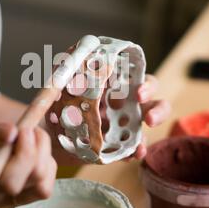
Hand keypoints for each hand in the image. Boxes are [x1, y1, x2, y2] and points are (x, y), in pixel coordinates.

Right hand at [0, 121, 56, 207]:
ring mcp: (4, 201)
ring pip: (42, 185)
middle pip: (32, 180)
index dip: (25, 152)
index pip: (10, 177)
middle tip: (27, 127)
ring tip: (29, 137)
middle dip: (38, 148)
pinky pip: (42, 187)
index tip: (23, 128)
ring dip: (44, 156)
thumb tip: (12, 132)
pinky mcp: (14, 198)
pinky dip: (45, 165)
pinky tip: (31, 149)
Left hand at [49, 74, 169, 164]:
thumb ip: (69, 69)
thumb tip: (73, 52)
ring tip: (141, 144)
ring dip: (149, 139)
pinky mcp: (118, 144)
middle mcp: (126, 103)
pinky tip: (132, 155)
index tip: (138, 94)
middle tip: (147, 119)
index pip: (140, 80)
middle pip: (153, 102)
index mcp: (116, 85)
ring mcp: (125, 125)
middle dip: (157, 109)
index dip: (146, 85)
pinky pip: (133, 148)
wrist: (51, 132)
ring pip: (148, 126)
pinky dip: (135, 151)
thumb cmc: (60, 102)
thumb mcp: (63, 84)